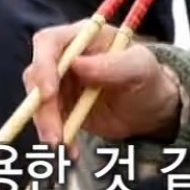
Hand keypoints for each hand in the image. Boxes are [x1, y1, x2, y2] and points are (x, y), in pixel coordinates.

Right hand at [30, 16, 183, 151]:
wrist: (151, 108)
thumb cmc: (148, 78)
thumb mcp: (139, 68)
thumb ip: (111, 65)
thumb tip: (76, 65)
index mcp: (82, 37)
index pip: (48, 43)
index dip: (43, 66)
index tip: (48, 93)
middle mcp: (65, 57)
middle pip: (37, 76)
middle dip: (42, 107)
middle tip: (55, 134)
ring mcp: (60, 83)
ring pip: (38, 103)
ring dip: (46, 126)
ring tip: (63, 147)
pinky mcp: (60, 107)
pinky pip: (49, 122)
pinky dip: (57, 138)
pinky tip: (70, 152)